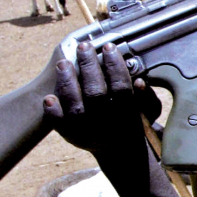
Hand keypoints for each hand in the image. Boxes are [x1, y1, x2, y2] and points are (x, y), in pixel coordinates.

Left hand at [43, 42, 160, 156]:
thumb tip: (139, 81)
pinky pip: (60, 125)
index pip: (121, 87)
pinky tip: (49, 97)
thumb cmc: (131, 121)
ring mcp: (87, 133)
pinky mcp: (71, 137)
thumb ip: (145, 97)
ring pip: (76, 107)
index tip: (109, 46)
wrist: (118, 149)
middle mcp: (107, 125)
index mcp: (127, 115)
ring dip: (68, 82)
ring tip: (63, 62)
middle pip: (96, 93)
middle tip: (84, 46)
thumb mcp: (147, 111)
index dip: (115, 66)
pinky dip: (53, 112)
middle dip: (89, 66)